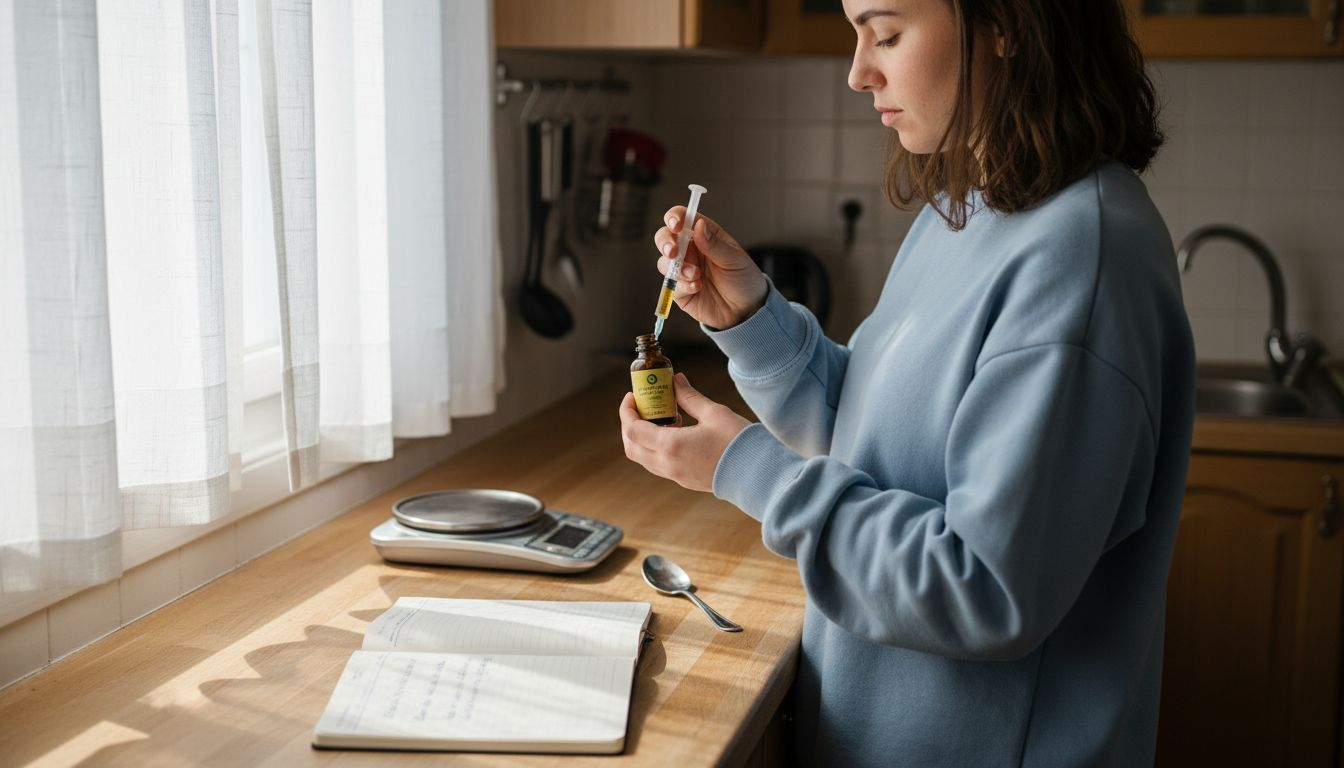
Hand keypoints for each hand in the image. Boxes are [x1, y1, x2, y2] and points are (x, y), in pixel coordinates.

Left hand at [619, 373, 750, 492]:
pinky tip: (675, 432)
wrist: (757, 474)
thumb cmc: (738, 443)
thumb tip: (676, 380)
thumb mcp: (714, 413)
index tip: (633, 396)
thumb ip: (690, 397)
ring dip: (643, 438)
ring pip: (643, 458)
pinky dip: (656, 448)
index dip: (627, 411)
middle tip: (641, 407)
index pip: (633, 429)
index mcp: (671, 446)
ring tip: (662, 418)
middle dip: (629, 426)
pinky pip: (658, 465)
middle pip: (631, 447)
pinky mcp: (684, 481)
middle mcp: (668, 464)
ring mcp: (675, 476)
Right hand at [654, 208, 767, 329]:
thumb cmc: (743, 280)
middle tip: (673, 252)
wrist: (746, 311)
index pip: (683, 218)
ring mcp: (683, 269)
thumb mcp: (734, 259)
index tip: (676, 225)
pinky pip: (671, 284)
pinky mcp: (679, 290)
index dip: (675, 218)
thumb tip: (699, 224)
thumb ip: (714, 244)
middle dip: (665, 243)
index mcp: (704, 235)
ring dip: (677, 267)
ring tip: (696, 276)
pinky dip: (682, 285)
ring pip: (664, 261)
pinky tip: (698, 287)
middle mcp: (690, 250)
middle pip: (665, 237)